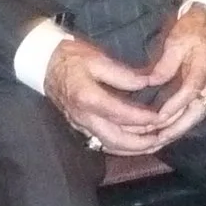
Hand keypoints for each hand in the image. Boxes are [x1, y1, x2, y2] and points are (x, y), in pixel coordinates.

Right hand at [43, 6, 205, 156]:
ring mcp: (81, 124)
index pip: (122, 115)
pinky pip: (103, 142)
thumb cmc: (70, 56)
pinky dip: (121, 146)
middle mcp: (85, 117)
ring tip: (154, 144)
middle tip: (163, 137)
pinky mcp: (80, 126)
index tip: (162, 117)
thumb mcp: (97, 58)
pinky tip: (135, 144)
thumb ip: (122, 74)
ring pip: (110, 145)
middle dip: (142, 143)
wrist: (43, 64)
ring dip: (133, 148)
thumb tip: (147, 83)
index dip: (144, 118)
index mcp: (89, 99)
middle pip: (117, 140)